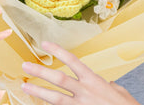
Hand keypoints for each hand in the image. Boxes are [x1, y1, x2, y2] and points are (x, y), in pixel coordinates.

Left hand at [21, 41, 139, 104]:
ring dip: (38, 91)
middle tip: (25, 66)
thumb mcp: (119, 92)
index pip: (72, 61)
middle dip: (40, 72)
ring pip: (55, 98)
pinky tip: (39, 104)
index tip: (45, 44)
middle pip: (58, 79)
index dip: (58, 51)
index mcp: (94, 80)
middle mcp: (85, 92)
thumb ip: (109, 85)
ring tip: (25, 86)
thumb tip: (106, 84)